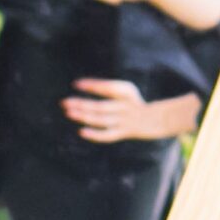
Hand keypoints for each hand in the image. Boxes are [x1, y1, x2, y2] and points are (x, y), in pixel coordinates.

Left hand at [62, 79, 201, 142]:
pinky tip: (81, 131)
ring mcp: (125, 121)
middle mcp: (126, 106)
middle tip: (64, 102)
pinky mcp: (124, 133)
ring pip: (101, 120)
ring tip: (68, 113)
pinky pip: (108, 135)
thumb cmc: (134, 103)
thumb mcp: (124, 91)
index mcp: (127, 92)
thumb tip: (80, 85)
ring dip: (84, 117)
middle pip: (100, 106)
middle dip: (81, 103)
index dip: (91, 85)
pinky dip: (95, 135)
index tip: (76, 84)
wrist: (155, 120)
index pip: (107, 87)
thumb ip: (106, 89)